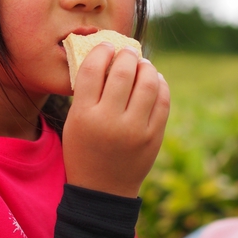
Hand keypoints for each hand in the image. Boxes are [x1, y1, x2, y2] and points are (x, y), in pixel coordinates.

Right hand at [62, 42, 169, 197]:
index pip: (93, 70)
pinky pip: (163, 101)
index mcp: (84, 115)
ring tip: (142, 64)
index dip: (101, 51)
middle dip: (126, 55)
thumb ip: (87, 93)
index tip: (106, 46)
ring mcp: (135, 130)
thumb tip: (106, 57)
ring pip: (147, 83)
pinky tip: (154, 80)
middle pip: (122, 72)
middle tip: (127, 51)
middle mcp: (110, 121)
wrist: (103, 191)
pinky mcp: (154, 137)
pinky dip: (160, 85)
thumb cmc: (84, 150)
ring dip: (146, 67)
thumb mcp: (75, 122)